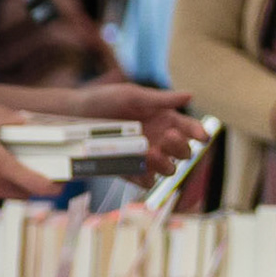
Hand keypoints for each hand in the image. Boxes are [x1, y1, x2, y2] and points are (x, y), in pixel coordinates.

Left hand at [68, 84, 209, 178]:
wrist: (74, 116)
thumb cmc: (104, 100)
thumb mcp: (132, 95)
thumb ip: (161, 99)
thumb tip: (190, 95)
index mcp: (165, 120)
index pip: (190, 129)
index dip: (199, 133)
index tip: (201, 135)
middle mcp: (159, 141)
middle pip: (183, 152)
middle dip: (180, 146)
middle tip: (167, 136)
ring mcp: (146, 158)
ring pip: (168, 170)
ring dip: (165, 164)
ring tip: (150, 153)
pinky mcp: (130, 171)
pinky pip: (145, 181)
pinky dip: (145, 177)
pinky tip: (138, 167)